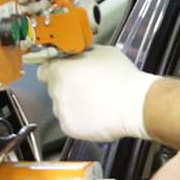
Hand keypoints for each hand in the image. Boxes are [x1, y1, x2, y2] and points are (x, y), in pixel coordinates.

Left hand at [40, 47, 155, 142]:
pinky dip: (79, 119)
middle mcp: (56, 91)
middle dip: (67, 87)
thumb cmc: (122, 78)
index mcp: (60, 69)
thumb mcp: (103, 52)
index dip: (55, 70)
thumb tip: (81, 54)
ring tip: (93, 102)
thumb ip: (83, 53)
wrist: (135, 105)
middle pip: (55, 88)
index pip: (44, 70)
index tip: (63, 73)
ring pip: (61, 106)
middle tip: (86, 87)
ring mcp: (62, 111)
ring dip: (72, 103)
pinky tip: (95, 113)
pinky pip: (70, 121)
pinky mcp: (69, 128)